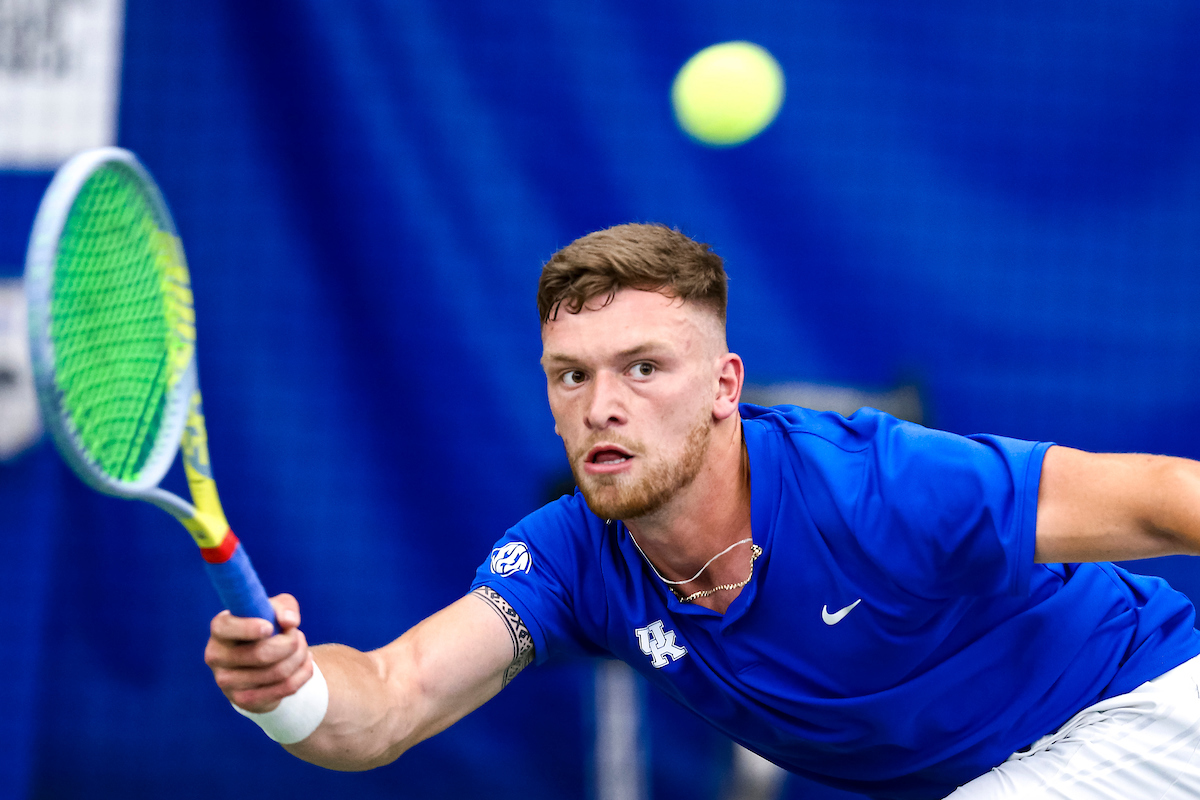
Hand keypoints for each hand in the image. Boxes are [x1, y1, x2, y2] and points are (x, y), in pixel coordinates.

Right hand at [205, 593, 312, 712]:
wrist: (262, 662)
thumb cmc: (268, 627)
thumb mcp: (275, 610)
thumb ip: (284, 607)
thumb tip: (289, 622)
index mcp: (220, 629)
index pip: (226, 627)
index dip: (249, 628)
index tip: (269, 628)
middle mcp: (216, 656)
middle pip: (261, 654)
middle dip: (290, 643)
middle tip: (297, 636)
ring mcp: (227, 682)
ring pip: (277, 672)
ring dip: (299, 657)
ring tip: (301, 649)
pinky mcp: (243, 700)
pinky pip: (285, 688)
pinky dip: (303, 673)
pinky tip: (304, 664)